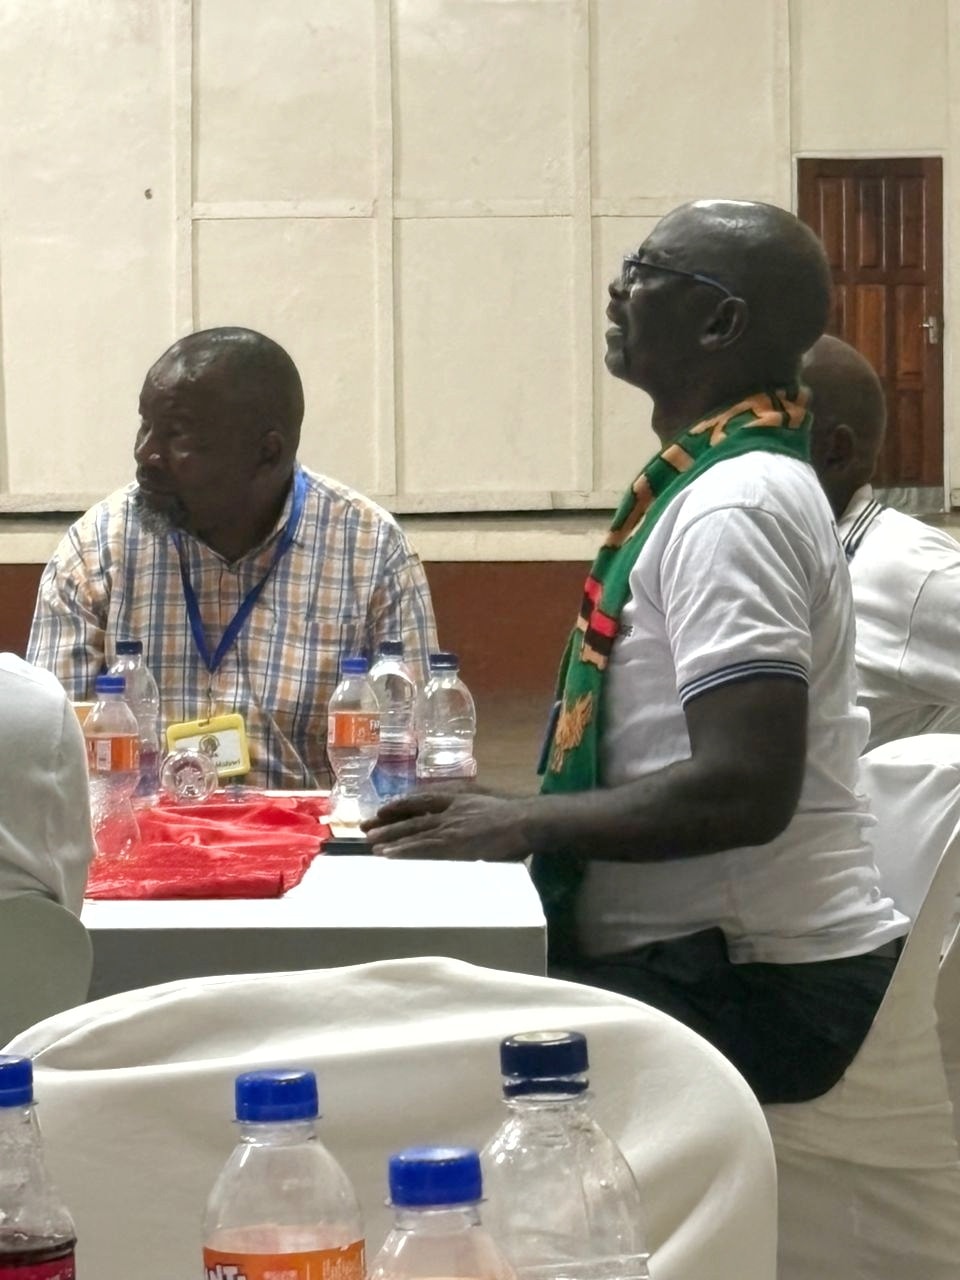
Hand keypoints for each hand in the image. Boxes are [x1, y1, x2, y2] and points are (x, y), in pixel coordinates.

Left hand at [364, 792, 533, 861]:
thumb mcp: (487, 801)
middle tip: (365, 827)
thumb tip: (461, 818)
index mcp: (457, 797)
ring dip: (390, 838)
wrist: (528, 820)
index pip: (421, 800)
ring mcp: (451, 826)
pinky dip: (404, 851)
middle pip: (411, 814)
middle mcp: (449, 808)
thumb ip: (470, 808)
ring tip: (370, 843)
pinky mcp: (454, 844)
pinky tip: (388, 856)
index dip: (400, 805)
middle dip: (387, 822)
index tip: (382, 811)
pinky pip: (423, 848)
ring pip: (413, 832)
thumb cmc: (515, 815)